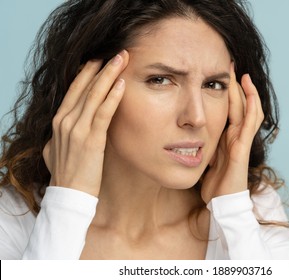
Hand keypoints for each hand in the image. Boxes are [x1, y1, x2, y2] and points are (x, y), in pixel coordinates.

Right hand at [43, 50, 129, 196]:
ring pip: (94, 95)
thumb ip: (63, 134)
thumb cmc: (67, 174)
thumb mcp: (57, 149)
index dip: (88, 73)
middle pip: (84, 86)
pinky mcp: (90, 140)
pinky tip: (122, 84)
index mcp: (59, 121)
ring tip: (122, 58)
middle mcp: (65, 121)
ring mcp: (76, 129)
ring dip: (109, 74)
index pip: (74, 90)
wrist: (68, 196)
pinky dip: (112, 97)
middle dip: (100, 67)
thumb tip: (67, 129)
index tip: (100, 60)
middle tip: (116, 51)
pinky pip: (103, 113)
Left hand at [201, 63, 263, 203]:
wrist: (221, 201)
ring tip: (239, 73)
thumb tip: (187, 131)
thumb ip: (201, 144)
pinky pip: (249, 121)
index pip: (229, 108)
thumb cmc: (212, 182)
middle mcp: (235, 135)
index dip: (226, 91)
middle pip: (239, 105)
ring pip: (247, 109)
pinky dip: (250, 104)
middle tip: (229, 64)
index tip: (218, 73)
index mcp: (226, 136)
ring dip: (245, 90)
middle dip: (235, 85)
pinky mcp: (242, 146)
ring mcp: (241, 140)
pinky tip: (246, 89)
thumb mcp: (204, 157)